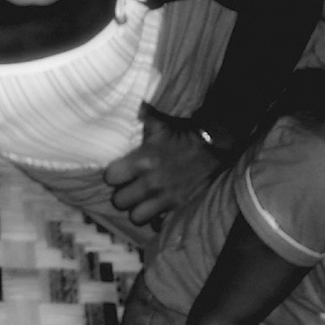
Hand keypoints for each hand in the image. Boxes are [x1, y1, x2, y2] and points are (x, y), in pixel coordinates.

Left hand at [102, 106, 227, 227]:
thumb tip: (129, 102)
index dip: (112, 176)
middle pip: (119, 201)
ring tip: (139, 201)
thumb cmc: (182, 134)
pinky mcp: (177, 206)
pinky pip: (156, 222)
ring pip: (135, 216)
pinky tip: (153, 209)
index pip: (110, 177)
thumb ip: (140, 116)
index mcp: (142, 160)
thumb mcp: (160, 123)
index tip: (118, 173)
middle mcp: (151, 182)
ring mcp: (164, 197)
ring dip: (135, 209)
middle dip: (121, 195)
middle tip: (128, 188)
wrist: (214, 148)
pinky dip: (153, 218)